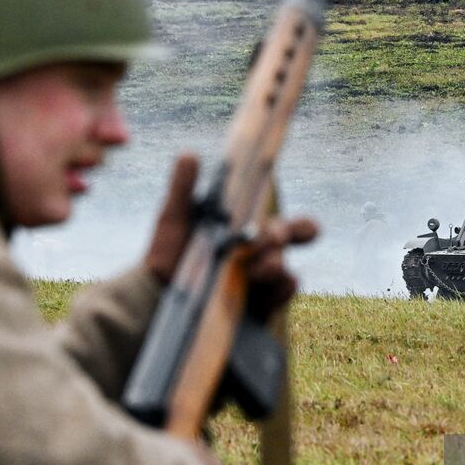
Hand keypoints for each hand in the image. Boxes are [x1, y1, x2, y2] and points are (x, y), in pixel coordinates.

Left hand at [145, 153, 319, 315]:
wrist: (153, 294)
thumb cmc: (168, 253)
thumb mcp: (174, 218)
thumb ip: (183, 188)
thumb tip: (189, 154)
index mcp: (247, 233)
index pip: (283, 228)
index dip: (302, 229)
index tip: (311, 230)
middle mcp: (257, 256)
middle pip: (285, 244)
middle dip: (284, 236)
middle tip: (272, 236)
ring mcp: (257, 283)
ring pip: (282, 270)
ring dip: (276, 264)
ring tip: (259, 266)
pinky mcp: (253, 309)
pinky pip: (277, 300)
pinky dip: (280, 292)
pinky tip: (275, 285)